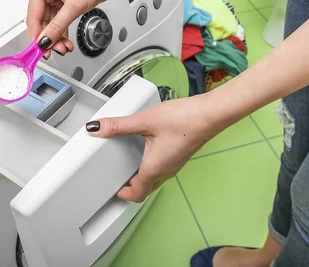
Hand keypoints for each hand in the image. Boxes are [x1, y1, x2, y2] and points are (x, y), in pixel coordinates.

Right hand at [26, 0, 122, 56]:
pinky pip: (59, 22)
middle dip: (49, 38)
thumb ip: (57, 26)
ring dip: (56, 38)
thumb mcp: (74, 6)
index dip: (36, 35)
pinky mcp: (65, 3)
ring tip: (64, 47)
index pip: (33, 16)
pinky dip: (62, 33)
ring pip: (50, 24)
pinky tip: (66, 41)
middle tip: (55, 51)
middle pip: (41, 22)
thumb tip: (44, 40)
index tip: (39, 50)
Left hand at [87, 95, 220, 201]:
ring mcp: (174, 164)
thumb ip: (119, 125)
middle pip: (145, 189)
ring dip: (140, 176)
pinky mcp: (179, 155)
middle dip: (130, 187)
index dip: (122, 194)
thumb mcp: (145, 121)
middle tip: (117, 177)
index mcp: (154, 168)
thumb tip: (97, 128)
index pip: (136, 194)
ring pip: (154, 179)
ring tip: (128, 163)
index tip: (112, 189)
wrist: (210, 114)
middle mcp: (165, 171)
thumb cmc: (184, 120)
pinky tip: (146, 148)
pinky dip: (150, 166)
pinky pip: (162, 168)